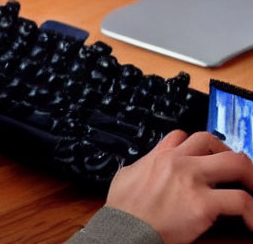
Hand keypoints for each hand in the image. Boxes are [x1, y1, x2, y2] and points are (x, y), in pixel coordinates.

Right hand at [106, 130, 252, 243]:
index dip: (200, 146)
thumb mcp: (128, 174)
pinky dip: (252, 212)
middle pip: (212, 140)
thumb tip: (148, 167)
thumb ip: (144, 165)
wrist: (123, 227)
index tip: (209, 158)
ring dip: (249, 176)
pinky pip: (241, 201)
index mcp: (160, 156)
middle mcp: (178, 162)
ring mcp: (192, 180)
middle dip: (229, 154)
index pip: (184, 136)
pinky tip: (252, 222)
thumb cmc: (123, 208)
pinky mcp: (202, 204)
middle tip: (239, 172)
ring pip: (235, 163)